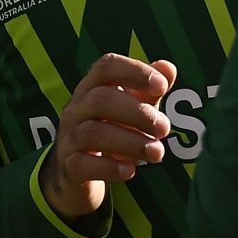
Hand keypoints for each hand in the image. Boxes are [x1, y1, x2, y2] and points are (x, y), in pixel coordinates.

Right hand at [39, 53, 173, 222]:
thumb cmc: (110, 131)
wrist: (76, 170)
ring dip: (131, 142)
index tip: (162, 87)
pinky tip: (130, 170)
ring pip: (92, 133)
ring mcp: (69, 138)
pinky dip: (109, 168)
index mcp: (91, 89)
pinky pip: (82, 164)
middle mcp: (76, 110)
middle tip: (164, 129)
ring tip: (157, 152)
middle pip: (99, 99)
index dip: (134, 72)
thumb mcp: (131, 109)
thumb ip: (148, 91)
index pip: (106, 67)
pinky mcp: (69, 167)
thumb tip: (167, 68)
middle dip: (137, 113)